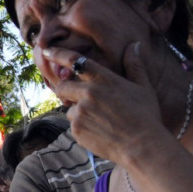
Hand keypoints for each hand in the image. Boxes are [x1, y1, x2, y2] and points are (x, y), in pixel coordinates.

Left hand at [42, 43, 168, 164]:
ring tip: (101, 121)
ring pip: (70, 110)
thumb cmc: (145, 115)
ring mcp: (80, 112)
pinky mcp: (76, 129)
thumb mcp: (144, 87)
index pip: (74, 60)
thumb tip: (134, 45)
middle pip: (62, 86)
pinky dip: (83, 128)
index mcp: (103, 79)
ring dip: (79, 114)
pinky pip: (74, 126)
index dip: (57, 54)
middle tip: (79, 98)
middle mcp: (88, 93)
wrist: (141, 146)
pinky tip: (100, 132)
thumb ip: (135, 65)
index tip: (46, 51)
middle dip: (65, 90)